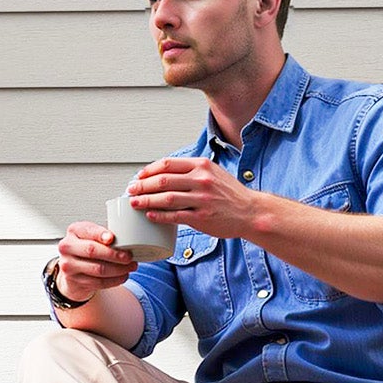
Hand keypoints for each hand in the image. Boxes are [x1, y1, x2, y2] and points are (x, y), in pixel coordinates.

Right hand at [49, 221, 135, 303]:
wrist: (72, 268)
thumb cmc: (87, 247)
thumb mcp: (92, 235)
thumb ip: (104, 235)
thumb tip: (124, 240)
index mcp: (74, 231)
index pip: (87, 230)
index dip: (100, 234)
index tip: (112, 238)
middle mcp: (67, 247)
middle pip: (92, 251)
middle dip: (114, 255)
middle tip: (129, 257)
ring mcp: (68, 265)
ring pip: (98, 269)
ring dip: (119, 269)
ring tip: (130, 266)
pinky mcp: (74, 281)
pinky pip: (99, 282)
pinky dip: (115, 280)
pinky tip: (123, 276)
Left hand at [127, 156, 259, 238]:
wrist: (251, 211)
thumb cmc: (230, 193)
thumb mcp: (213, 172)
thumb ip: (191, 170)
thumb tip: (164, 172)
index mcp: (201, 166)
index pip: (167, 164)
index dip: (148, 171)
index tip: (138, 177)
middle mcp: (201, 180)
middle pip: (162, 181)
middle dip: (142, 186)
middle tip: (131, 190)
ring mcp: (202, 199)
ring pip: (165, 198)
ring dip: (146, 201)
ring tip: (135, 204)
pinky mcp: (202, 217)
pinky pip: (174, 216)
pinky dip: (159, 216)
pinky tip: (150, 215)